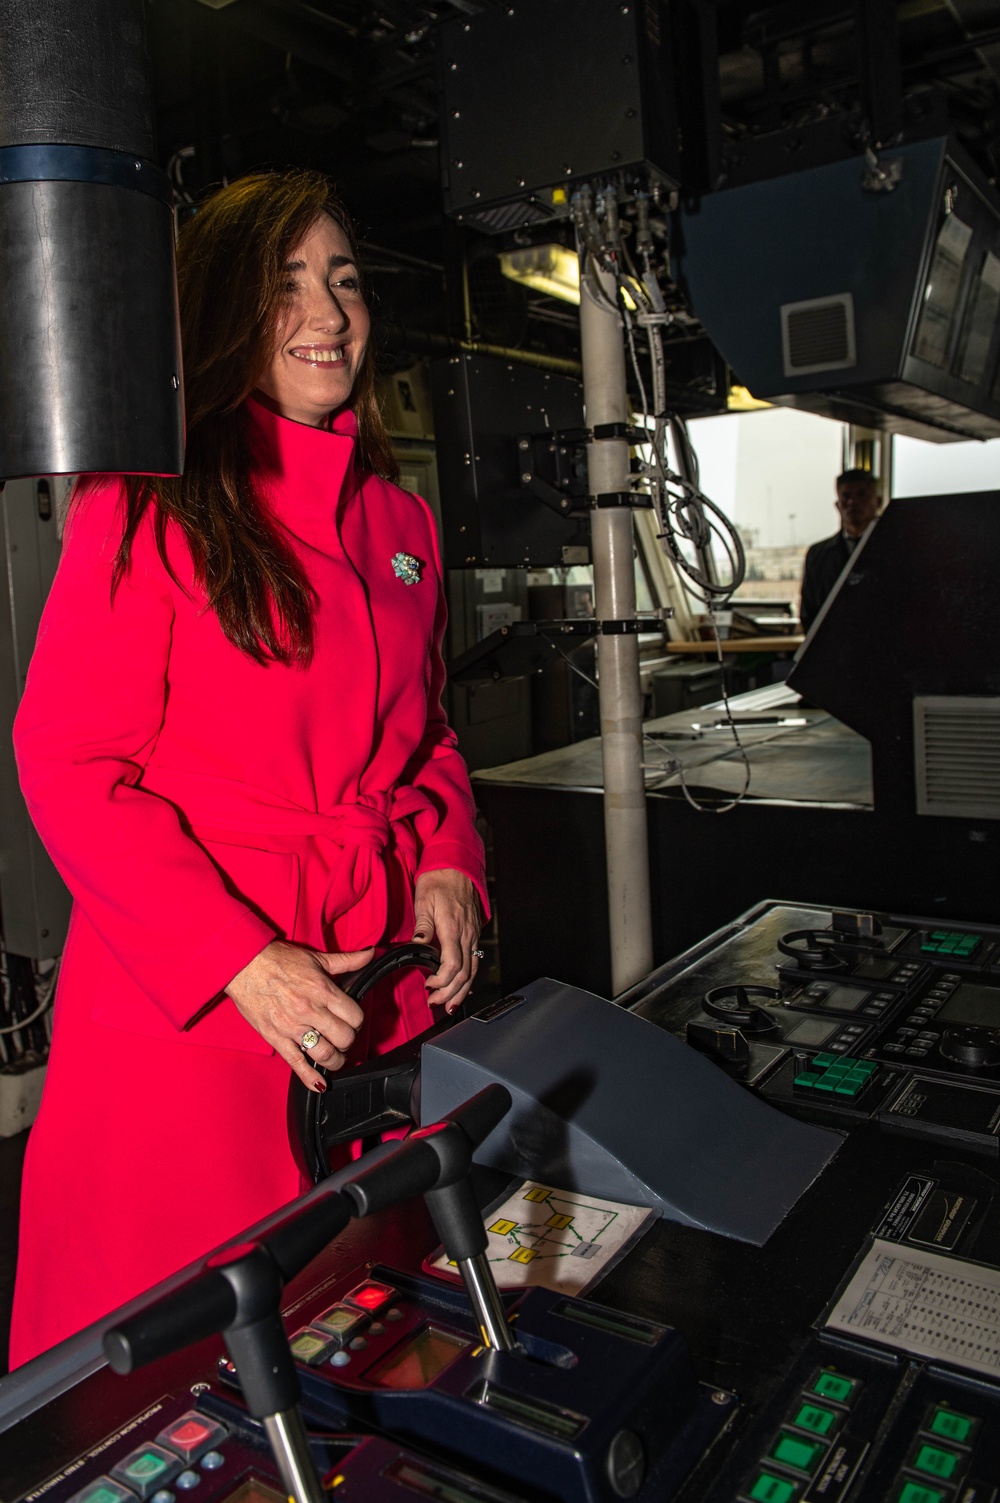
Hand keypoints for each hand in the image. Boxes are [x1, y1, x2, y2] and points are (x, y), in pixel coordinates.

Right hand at [226, 940, 372, 1091]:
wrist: (244, 964)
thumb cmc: (277, 959)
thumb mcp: (316, 957)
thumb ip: (347, 960)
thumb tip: (370, 954)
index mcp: (323, 990)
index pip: (355, 1016)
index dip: (357, 1020)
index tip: (352, 1020)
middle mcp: (310, 1010)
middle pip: (344, 1037)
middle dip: (348, 1040)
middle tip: (343, 1037)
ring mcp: (292, 1027)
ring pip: (325, 1054)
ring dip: (335, 1060)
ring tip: (335, 1057)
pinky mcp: (276, 1038)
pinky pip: (296, 1063)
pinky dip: (310, 1078)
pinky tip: (320, 1084)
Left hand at [412, 869, 481, 1014]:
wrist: (456, 866)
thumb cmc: (438, 880)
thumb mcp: (424, 900)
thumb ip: (423, 925)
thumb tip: (417, 945)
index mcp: (453, 927)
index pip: (452, 965)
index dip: (441, 981)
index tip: (428, 986)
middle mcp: (467, 934)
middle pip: (464, 974)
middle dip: (450, 993)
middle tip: (435, 1002)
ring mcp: (473, 934)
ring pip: (473, 970)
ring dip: (462, 990)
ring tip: (449, 1004)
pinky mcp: (474, 933)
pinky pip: (475, 960)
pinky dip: (469, 978)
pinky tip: (462, 987)